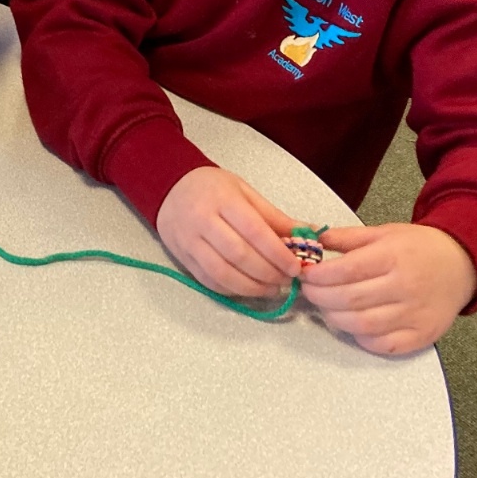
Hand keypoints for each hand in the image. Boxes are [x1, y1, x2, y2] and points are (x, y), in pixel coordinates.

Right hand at [156, 166, 301, 297]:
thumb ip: (273, 216)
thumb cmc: (212, 187)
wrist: (169, 187)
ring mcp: (189, 241)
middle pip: (239, 255)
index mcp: (223, 199)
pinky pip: (208, 281)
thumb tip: (308, 235)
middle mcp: (203, 220)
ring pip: (222, 273)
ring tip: (271, 289)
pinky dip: (232, 290)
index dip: (277, 253)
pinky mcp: (182, 257)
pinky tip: (248, 288)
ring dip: (251, 287)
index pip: (254, 231)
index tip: (295, 266)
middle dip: (268, 273)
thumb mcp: (244, 191)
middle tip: (286, 280)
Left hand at [299, 224, 476, 355]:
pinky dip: (361, 338)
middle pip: (350, 299)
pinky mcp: (422, 335)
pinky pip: (383, 345)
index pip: (347, 270)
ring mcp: (415, 314)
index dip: (319, 275)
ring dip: (335, 318)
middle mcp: (405, 286)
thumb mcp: (384, 232)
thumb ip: (347, 237)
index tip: (304, 274)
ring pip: (363, 325)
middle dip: (320, 297)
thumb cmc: (419, 247)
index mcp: (393, 256)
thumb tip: (313, 239)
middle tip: (308, 292)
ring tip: (326, 307)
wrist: (461, 264)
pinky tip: (352, 324)